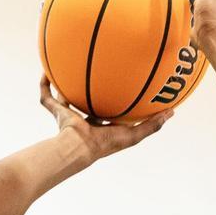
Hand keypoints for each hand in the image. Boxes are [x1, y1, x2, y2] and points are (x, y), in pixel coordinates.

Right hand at [39, 76, 170, 158]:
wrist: (82, 147)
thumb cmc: (107, 143)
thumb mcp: (135, 134)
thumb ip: (153, 125)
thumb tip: (171, 113)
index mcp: (100, 126)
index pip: (107, 111)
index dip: (111, 100)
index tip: (116, 88)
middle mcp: (84, 120)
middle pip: (86, 102)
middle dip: (88, 91)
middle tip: (92, 74)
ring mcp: (68, 116)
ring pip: (64, 97)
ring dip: (62, 85)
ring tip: (63, 67)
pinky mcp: (55, 111)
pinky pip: (46, 96)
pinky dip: (44, 85)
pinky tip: (44, 72)